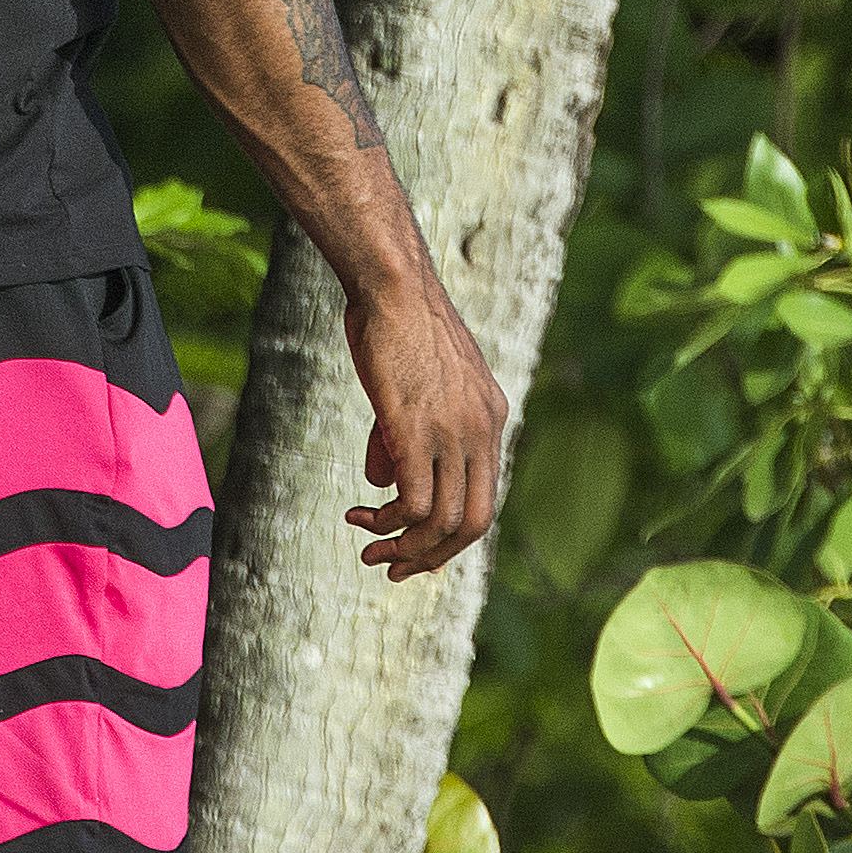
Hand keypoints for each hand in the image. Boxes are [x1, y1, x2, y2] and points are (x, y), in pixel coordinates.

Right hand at [341, 249, 506, 582]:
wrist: (392, 282)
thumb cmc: (393, 324)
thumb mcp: (413, 383)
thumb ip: (406, 434)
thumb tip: (383, 481)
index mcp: (490, 417)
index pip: (484, 496)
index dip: (451, 534)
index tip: (415, 548)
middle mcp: (482, 429)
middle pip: (474, 523)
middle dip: (434, 557)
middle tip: (395, 569)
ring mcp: (453, 431)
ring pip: (442, 521)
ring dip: (404, 548)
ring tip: (369, 549)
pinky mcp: (416, 429)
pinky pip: (412, 502)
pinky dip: (387, 522)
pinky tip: (361, 516)